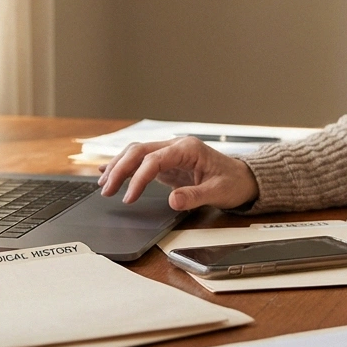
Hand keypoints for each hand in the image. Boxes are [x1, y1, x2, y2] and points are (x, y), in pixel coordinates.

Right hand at [97, 136, 258, 210]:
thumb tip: (173, 201)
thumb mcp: (218, 193)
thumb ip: (195, 196)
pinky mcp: (168, 162)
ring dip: (118, 166)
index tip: (128, 198)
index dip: (138, 178)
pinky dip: (125, 166)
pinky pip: (142, 160)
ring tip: (104, 183)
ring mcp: (171, 153)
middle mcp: (176, 146)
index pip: (154, 160)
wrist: (243, 179)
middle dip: (120, 169)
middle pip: (140, 151)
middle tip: (106, 190)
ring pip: (137, 152)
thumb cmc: (233, 182)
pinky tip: (109, 170)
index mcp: (188, 149)